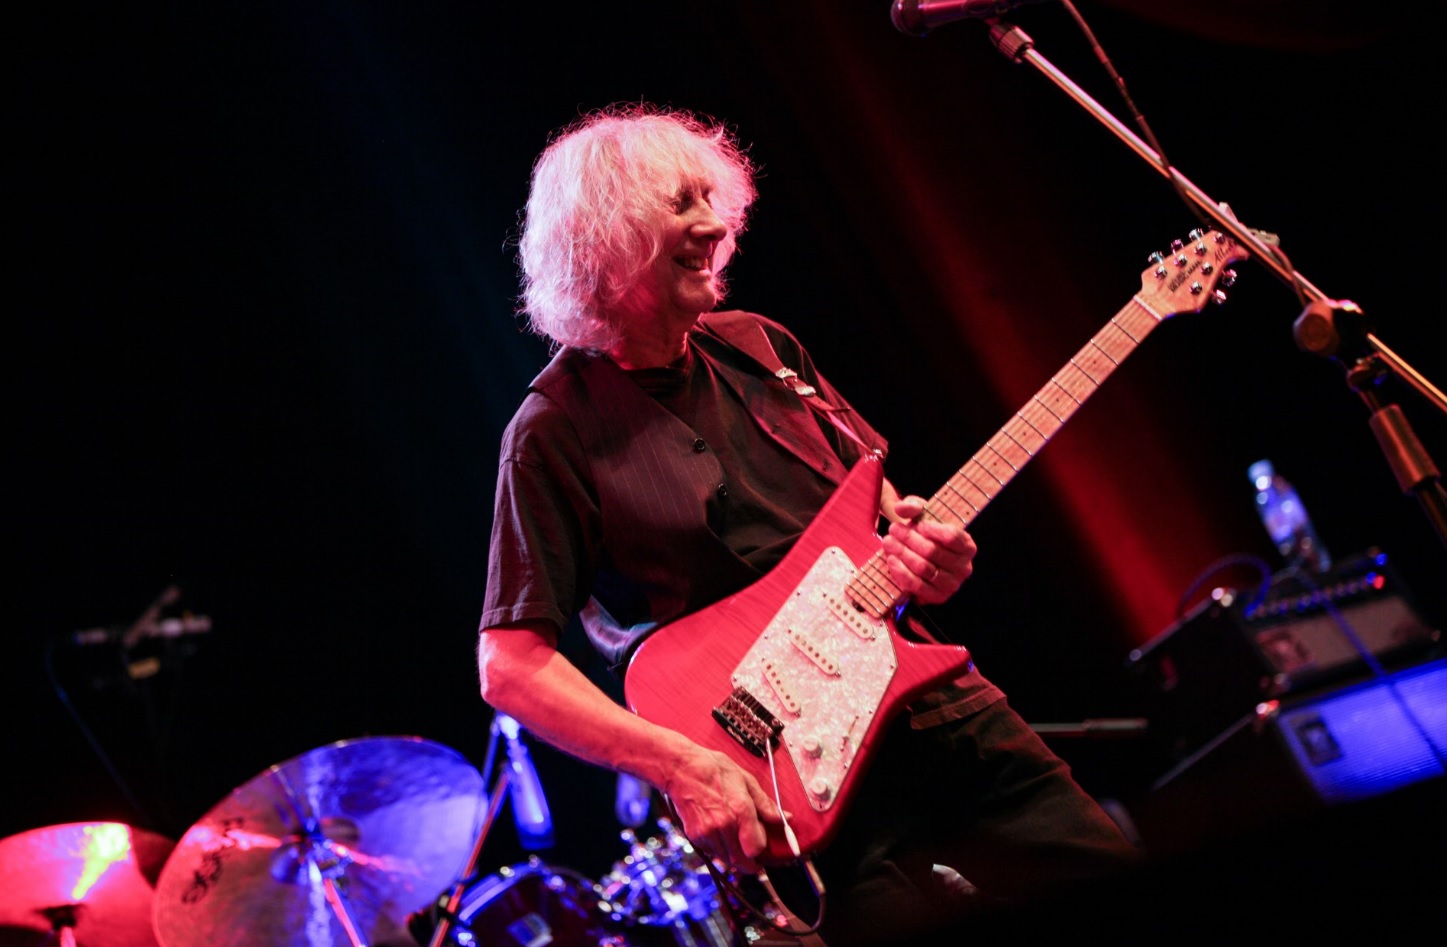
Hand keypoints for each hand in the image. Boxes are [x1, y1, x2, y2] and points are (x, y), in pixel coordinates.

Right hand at [659, 743, 784, 872]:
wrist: (681, 768)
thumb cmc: (714, 769)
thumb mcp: (746, 780)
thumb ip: (766, 804)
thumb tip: (784, 819)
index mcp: (741, 810)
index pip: (756, 848)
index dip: (761, 848)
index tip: (761, 844)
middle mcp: (724, 825)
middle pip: (741, 862)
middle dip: (750, 863)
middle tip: (754, 858)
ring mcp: (707, 832)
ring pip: (726, 859)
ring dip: (734, 855)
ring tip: (734, 839)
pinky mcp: (695, 835)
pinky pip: (712, 851)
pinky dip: (718, 848)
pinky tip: (718, 831)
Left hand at [881, 494, 976, 604]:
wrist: (919, 555)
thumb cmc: (924, 533)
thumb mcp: (921, 513)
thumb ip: (912, 505)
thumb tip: (902, 508)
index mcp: (967, 546)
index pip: (952, 537)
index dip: (932, 530)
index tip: (918, 524)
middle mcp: (964, 568)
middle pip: (933, 552)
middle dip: (909, 539)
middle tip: (893, 529)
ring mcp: (952, 585)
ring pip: (923, 568)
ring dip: (902, 554)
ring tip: (888, 542)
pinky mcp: (937, 598)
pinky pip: (917, 586)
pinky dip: (901, 573)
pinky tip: (891, 560)